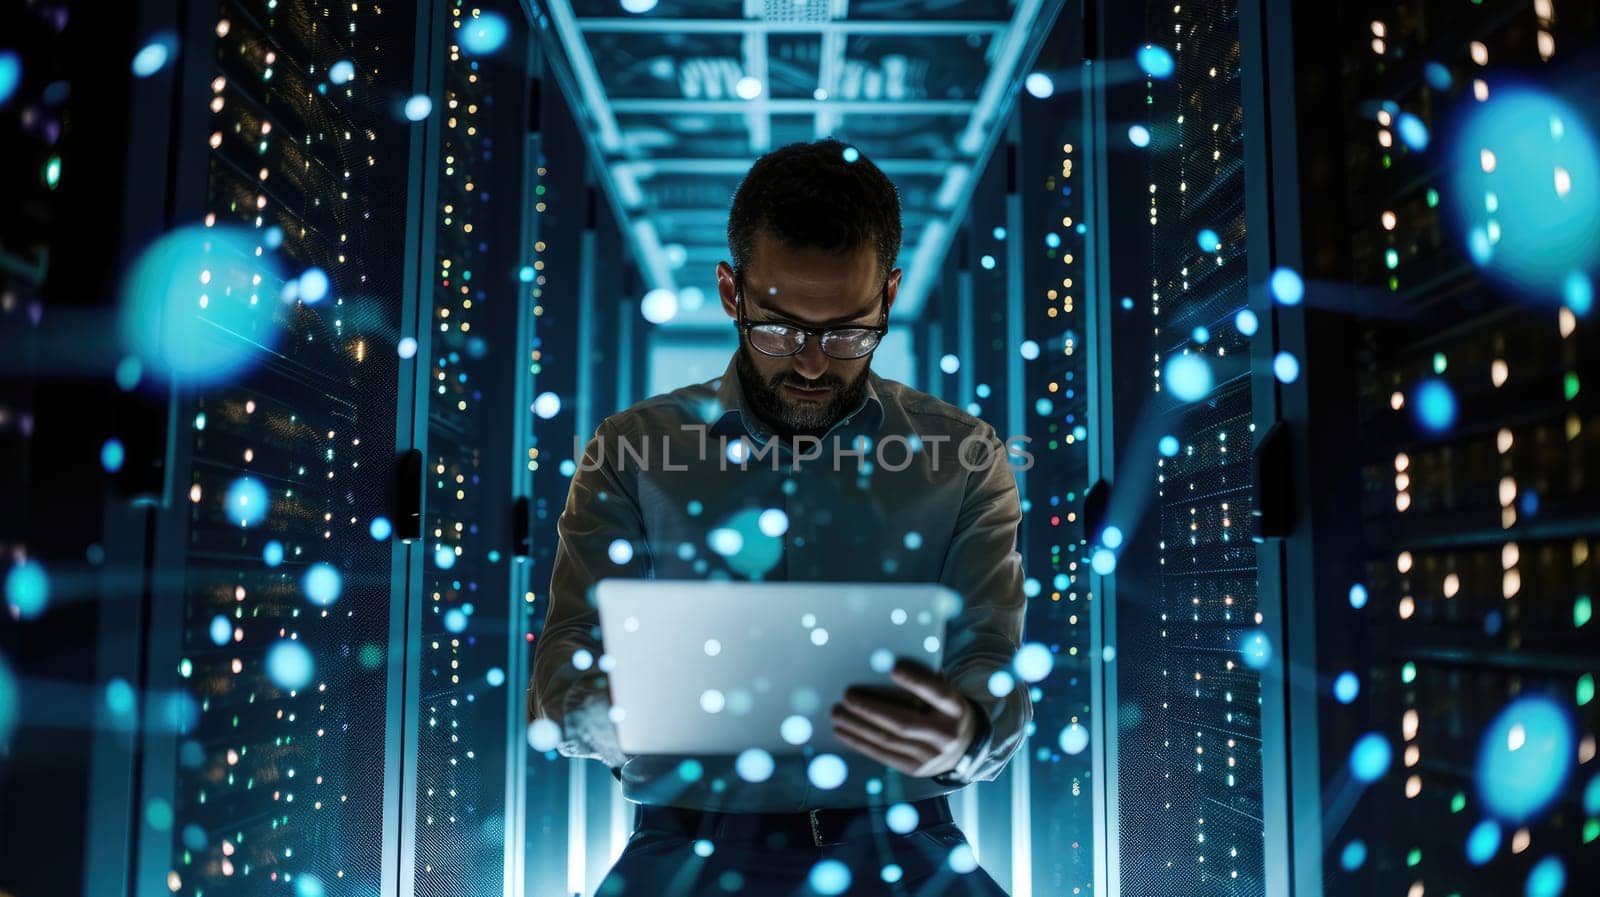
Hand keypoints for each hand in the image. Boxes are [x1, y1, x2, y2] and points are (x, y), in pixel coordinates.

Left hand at [829, 658, 978, 777]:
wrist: (966, 749)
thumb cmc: (945, 711)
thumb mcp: (946, 696)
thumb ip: (925, 684)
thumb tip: (885, 667)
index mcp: (956, 709)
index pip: (937, 693)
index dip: (916, 682)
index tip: (894, 668)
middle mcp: (945, 735)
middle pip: (904, 722)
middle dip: (871, 709)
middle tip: (847, 695)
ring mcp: (930, 756)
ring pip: (888, 739)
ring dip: (857, 726)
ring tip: (836, 712)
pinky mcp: (915, 769)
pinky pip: (883, 755)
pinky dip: (859, 742)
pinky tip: (842, 731)